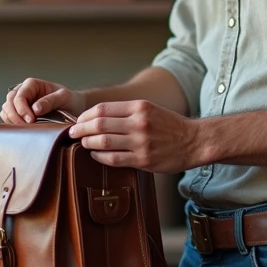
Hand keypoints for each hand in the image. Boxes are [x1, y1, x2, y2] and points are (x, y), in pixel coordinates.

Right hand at [0, 77, 85, 123]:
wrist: (73, 107)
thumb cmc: (69, 100)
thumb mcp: (63, 97)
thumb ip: (50, 101)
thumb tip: (35, 109)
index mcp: (32, 84)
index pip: (19, 96)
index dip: (22, 109)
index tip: (31, 120)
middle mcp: (23, 91)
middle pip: (9, 102)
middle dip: (15, 115)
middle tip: (27, 126)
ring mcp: (20, 102)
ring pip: (6, 109)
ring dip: (12, 119)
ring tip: (26, 127)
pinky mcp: (19, 112)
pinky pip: (8, 117)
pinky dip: (11, 123)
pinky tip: (22, 128)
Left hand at [69, 100, 201, 173]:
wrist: (194, 141)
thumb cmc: (169, 126)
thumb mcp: (150, 109)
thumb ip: (126, 112)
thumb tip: (96, 117)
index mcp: (139, 107)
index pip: (103, 109)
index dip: (85, 116)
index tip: (78, 121)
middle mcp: (139, 123)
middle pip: (99, 124)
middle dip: (80, 129)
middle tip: (72, 133)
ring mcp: (141, 142)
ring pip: (103, 142)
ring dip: (87, 142)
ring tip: (83, 143)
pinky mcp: (143, 160)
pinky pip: (113, 159)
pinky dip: (99, 156)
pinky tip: (95, 154)